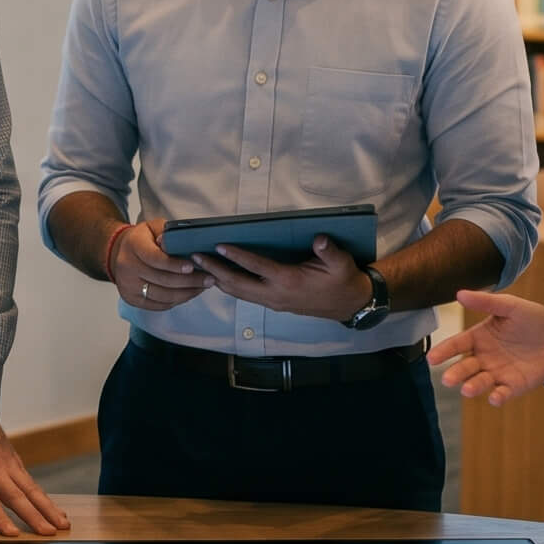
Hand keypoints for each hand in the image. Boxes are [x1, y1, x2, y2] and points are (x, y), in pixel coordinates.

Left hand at [0, 406, 72, 536]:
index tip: (12, 534)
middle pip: (17, 497)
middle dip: (34, 517)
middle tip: (48, 533)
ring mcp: (8, 465)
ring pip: (32, 490)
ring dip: (48, 507)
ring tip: (62, 524)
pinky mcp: (16, 462)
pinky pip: (33, 482)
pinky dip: (45, 497)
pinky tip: (56, 509)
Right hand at [110, 219, 205, 310]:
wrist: (119, 253)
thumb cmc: (142, 239)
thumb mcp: (152, 227)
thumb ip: (167, 232)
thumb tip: (181, 242)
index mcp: (133, 246)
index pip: (155, 258)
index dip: (174, 265)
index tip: (192, 267)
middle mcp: (127, 267)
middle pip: (162, 279)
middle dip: (189, 281)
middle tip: (209, 278)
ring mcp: (128, 286)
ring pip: (163, 295)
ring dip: (186, 293)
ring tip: (203, 287)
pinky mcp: (132, 299)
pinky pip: (159, 304)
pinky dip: (177, 300)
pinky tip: (189, 293)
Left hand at [192, 236, 373, 320]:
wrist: (349, 304)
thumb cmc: (342, 279)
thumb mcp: (342, 263)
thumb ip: (329, 251)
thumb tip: (319, 239)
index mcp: (289, 281)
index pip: (257, 267)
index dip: (237, 256)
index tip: (219, 245)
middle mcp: (276, 294)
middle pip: (238, 284)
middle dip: (215, 270)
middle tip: (195, 257)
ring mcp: (273, 301)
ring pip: (238, 293)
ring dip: (218, 280)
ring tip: (199, 268)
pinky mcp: (274, 304)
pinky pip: (246, 296)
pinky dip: (229, 288)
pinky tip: (219, 279)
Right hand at [427, 290, 543, 404]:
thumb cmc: (533, 319)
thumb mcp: (511, 306)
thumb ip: (487, 302)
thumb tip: (460, 294)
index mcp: (479, 337)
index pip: (457, 344)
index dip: (444, 351)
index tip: (432, 358)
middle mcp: (483, 357)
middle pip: (465, 367)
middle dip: (455, 374)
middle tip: (448, 380)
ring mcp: (497, 373)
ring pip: (480, 382)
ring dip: (472, 386)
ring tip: (467, 390)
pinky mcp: (513, 386)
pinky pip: (503, 393)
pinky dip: (498, 397)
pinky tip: (496, 397)